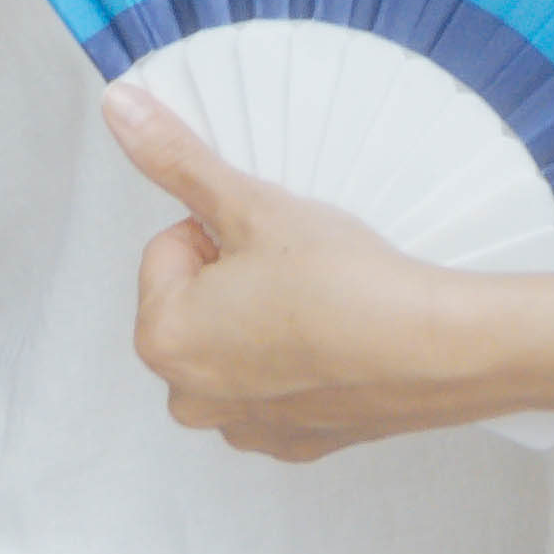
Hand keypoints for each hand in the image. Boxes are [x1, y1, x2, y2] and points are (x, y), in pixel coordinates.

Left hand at [104, 84, 463, 460]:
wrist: (432, 351)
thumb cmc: (342, 284)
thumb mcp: (251, 204)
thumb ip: (177, 158)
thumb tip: (121, 110)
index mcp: (163, 338)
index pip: (170, 248)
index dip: (222, 229)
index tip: (268, 238)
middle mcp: (190, 395)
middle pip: (197, 301)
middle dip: (235, 277)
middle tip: (295, 269)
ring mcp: (242, 426)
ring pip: (236, 344)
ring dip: (263, 320)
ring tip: (319, 303)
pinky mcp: (292, 443)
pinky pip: (276, 386)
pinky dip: (298, 362)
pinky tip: (337, 343)